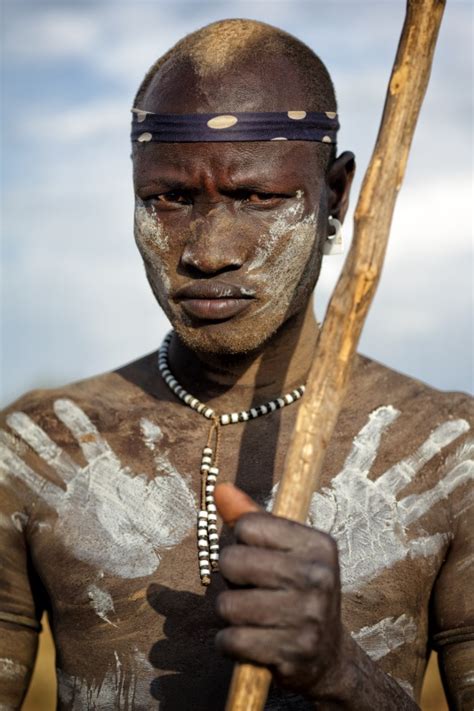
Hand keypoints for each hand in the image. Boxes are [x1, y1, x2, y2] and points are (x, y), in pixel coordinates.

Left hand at [214, 484, 348, 699]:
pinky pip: (232, 640)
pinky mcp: (292, 654)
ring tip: (254, 617)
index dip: (243, 543)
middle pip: (232, 562)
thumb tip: (219, 489)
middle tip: (253, 589)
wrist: (328, 655)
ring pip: (228, 605)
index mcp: (317, 544)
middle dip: (232, 578)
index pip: (248, 526)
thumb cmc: (297, 591)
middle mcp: (317, 577)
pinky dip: (231, 643)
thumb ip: (251, 517)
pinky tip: (252, 642)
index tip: (261, 558)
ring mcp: (307, 617)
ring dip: (231, 614)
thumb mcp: (284, 550)